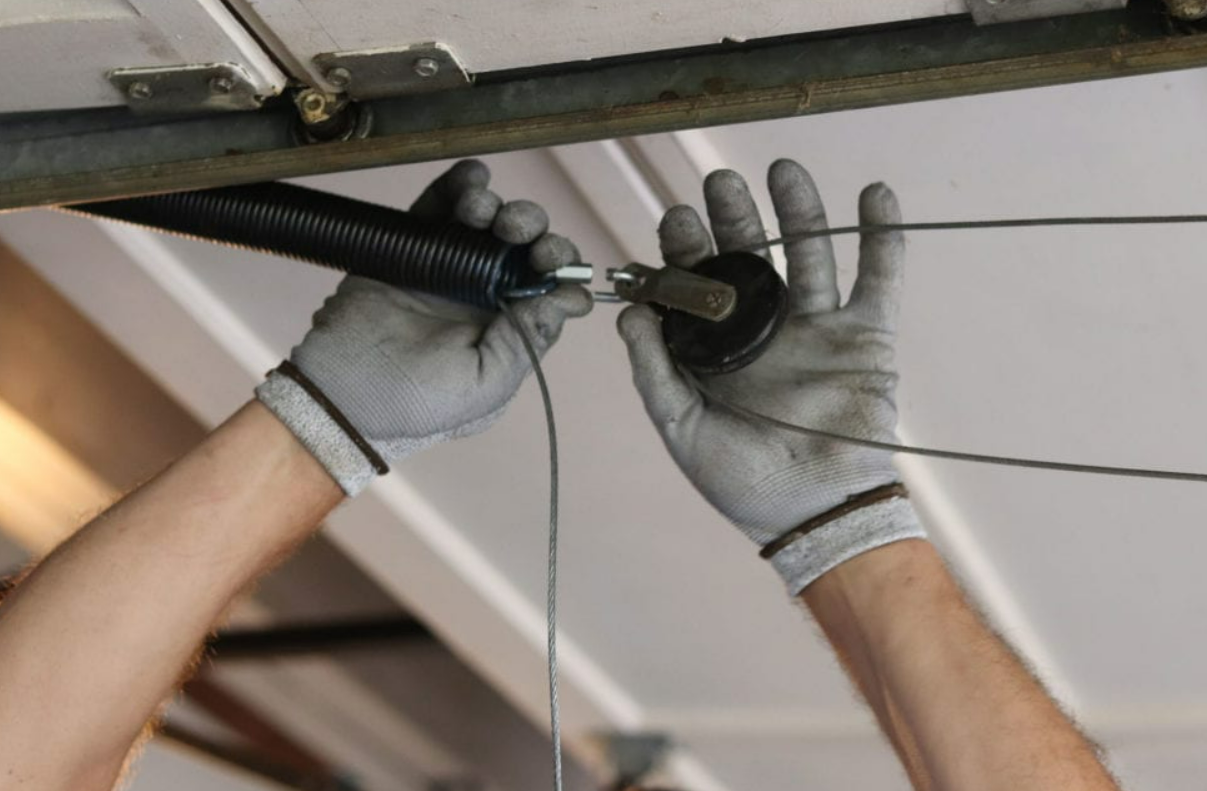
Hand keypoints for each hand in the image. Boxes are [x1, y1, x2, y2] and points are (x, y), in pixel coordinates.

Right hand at [258, 159, 591, 495]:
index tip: (550, 261)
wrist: (341, 390)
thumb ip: (528, 341)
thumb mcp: (486, 386)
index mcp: (509, 329)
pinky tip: (472, 176)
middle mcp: (485, 296)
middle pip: (526, 247)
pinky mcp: (412, 246)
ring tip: (478, 212)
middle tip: (516, 230)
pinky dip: (460, 184)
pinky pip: (440, 208)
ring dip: (496, 206)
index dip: (560, 267)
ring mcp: (450, 268)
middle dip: (533, 228)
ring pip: (489, 223)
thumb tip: (570, 299)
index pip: (550, 287)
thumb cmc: (414, 403)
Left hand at [618, 159, 923, 592]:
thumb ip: (653, 371)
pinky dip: (882, 237)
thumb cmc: (741, 480)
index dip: (686, 250)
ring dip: (798, 210)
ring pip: (810, 254)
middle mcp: (767, 328)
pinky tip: (874, 193)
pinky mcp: (867, 338)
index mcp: (720, 346)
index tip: (674, 221)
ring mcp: (818, 328)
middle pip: (751, 256)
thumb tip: (628, 313)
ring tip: (781, 168)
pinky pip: (879, 279)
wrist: (813, 513)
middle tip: (717, 183)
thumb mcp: (681, 428)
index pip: (700, 282)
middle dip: (734, 217)